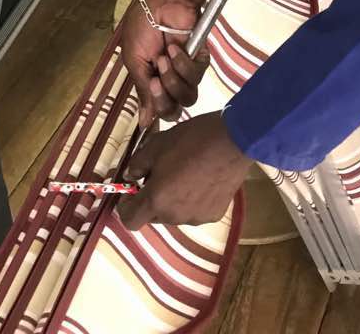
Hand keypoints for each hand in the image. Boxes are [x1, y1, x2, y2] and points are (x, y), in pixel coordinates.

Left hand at [118, 113, 250, 228]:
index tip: (133, 190)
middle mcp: (174, 216)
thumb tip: (130, 176)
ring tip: (186, 173)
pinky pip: (195, 211)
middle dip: (152, 199)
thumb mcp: (157, 144)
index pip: (130, 220)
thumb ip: (137, 164)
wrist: (233, 141)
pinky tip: (203, 178)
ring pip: (175, 214)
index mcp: (156, 199)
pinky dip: (193, 200)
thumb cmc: (192, 139)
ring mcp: (196, 218)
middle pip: (153, 216)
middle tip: (162, 174)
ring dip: (173, 200)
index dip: (126, 207)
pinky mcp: (214, 214)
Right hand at [121, 0, 217, 127]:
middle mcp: (171, 80)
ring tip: (164, 58)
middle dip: (164, 96)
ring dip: (173, 78)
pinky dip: (184, 63)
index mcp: (152, 82)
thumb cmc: (143, 27)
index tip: (150, 84)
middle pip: (175, 109)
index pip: (160, 110)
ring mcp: (187, 71)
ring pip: (188, 96)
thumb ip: (142, 92)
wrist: (162, 2)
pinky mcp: (200, 59)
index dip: (156, 106)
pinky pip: (197, 75)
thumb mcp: (135, 60)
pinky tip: (175, 48)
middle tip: (156, 77)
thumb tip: (144, 124)